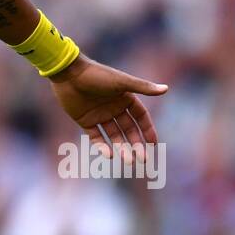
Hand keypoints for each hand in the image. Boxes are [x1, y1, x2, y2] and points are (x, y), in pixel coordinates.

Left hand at [47, 55, 165, 162]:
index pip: (140, 117)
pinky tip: (109, 155)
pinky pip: (96, 136)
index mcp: (124, 97)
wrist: (69, 73)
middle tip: (142, 159)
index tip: (154, 145)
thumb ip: (143, 87)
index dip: (148, 130)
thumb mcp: (121, 82)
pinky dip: (102, 146)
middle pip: (128, 129)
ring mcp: (99, 114)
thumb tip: (166, 89)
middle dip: (136, 144)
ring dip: (121, 148)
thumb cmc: (97, 75)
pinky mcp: (85, 120)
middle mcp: (113, 107)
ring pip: (113, 135)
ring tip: (127, 161)